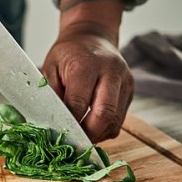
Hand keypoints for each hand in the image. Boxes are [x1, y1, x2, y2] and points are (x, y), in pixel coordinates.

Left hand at [43, 0, 132, 142]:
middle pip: (104, 115)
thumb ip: (52, 95)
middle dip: (88, 135)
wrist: (92, 36)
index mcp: (86, 65)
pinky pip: (120, 119)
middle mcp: (111, 72)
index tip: (58, 136)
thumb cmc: (67, 54)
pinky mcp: (131, 91)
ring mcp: (125, 81)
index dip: (69, 124)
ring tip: (81, 138)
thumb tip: (53, 123)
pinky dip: (105, 129)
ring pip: (115, 121)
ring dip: (98, 135)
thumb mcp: (50, 68)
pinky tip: (92, 128)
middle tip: (73, 145)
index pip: (78, 104)